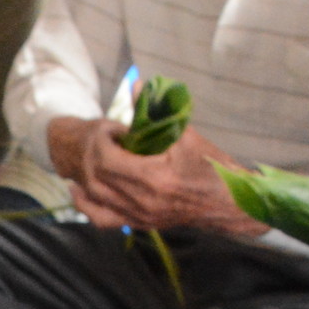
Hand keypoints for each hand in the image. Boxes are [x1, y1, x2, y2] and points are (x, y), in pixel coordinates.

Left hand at [46, 117, 257, 233]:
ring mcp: (139, 216)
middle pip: (97, 178)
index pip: (107, 160)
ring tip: (86, 158)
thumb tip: (136, 84)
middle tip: (103, 140)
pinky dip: (87, 205)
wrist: (229, 204)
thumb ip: (156, 112)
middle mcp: (142, 202)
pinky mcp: (140, 224)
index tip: (113, 129)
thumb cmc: (212, 168)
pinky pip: (103, 219)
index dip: (102, 142)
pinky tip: (80, 191)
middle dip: (93, 156)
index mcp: (154, 179)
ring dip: (85, 176)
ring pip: (96, 198)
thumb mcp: (186, 136)